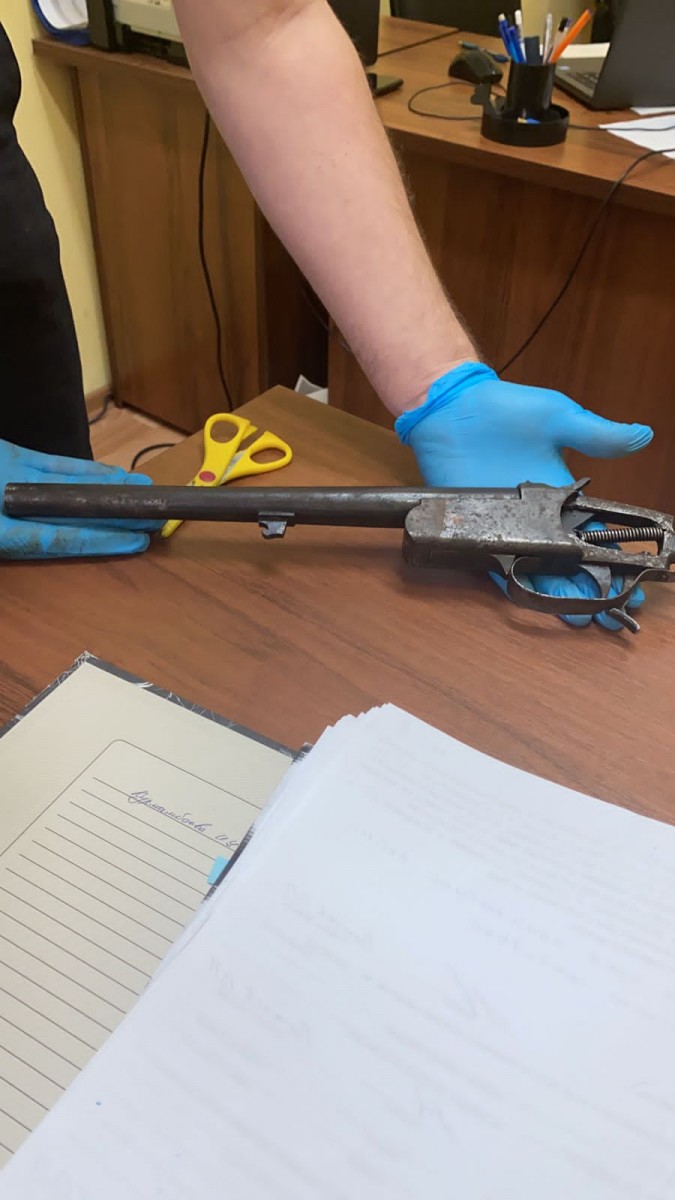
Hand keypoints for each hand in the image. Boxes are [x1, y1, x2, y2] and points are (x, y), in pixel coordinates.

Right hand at [0, 439, 159, 559]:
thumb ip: (28, 531)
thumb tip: (55, 537)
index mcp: (7, 535)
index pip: (63, 539)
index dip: (102, 541)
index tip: (137, 541)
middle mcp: (16, 514)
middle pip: (75, 517)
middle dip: (116, 516)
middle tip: (155, 516)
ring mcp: (17, 485)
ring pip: (70, 489)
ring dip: (109, 489)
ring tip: (143, 490)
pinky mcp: (14, 459)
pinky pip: (53, 466)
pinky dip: (83, 470)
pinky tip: (112, 474)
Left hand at [396, 364, 653, 629]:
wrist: (453, 410)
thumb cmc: (504, 410)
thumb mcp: (558, 417)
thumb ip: (598, 434)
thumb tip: (643, 434)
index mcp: (560, 495)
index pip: (593, 535)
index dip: (614, 558)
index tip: (635, 578)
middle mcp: (536, 518)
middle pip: (570, 562)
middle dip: (593, 588)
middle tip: (615, 610)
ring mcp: (507, 528)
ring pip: (539, 571)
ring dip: (561, 595)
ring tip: (584, 616)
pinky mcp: (478, 532)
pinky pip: (500, 566)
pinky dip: (519, 585)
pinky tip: (539, 602)